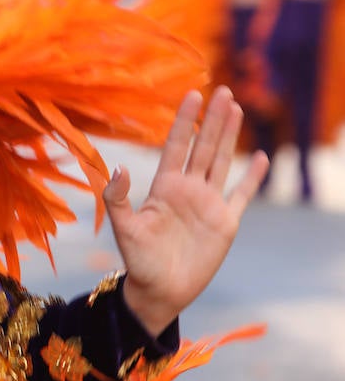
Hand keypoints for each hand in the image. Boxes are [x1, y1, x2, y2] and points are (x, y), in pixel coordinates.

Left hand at [103, 87, 269, 335]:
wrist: (160, 290)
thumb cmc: (138, 260)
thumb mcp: (124, 228)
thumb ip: (118, 198)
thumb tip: (119, 167)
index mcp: (164, 187)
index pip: (177, 145)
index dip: (185, 120)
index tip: (192, 94)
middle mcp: (188, 189)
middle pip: (204, 147)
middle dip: (213, 119)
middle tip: (222, 90)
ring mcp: (208, 204)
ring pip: (222, 162)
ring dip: (229, 137)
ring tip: (236, 109)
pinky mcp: (226, 222)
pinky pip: (242, 194)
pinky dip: (253, 177)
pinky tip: (261, 158)